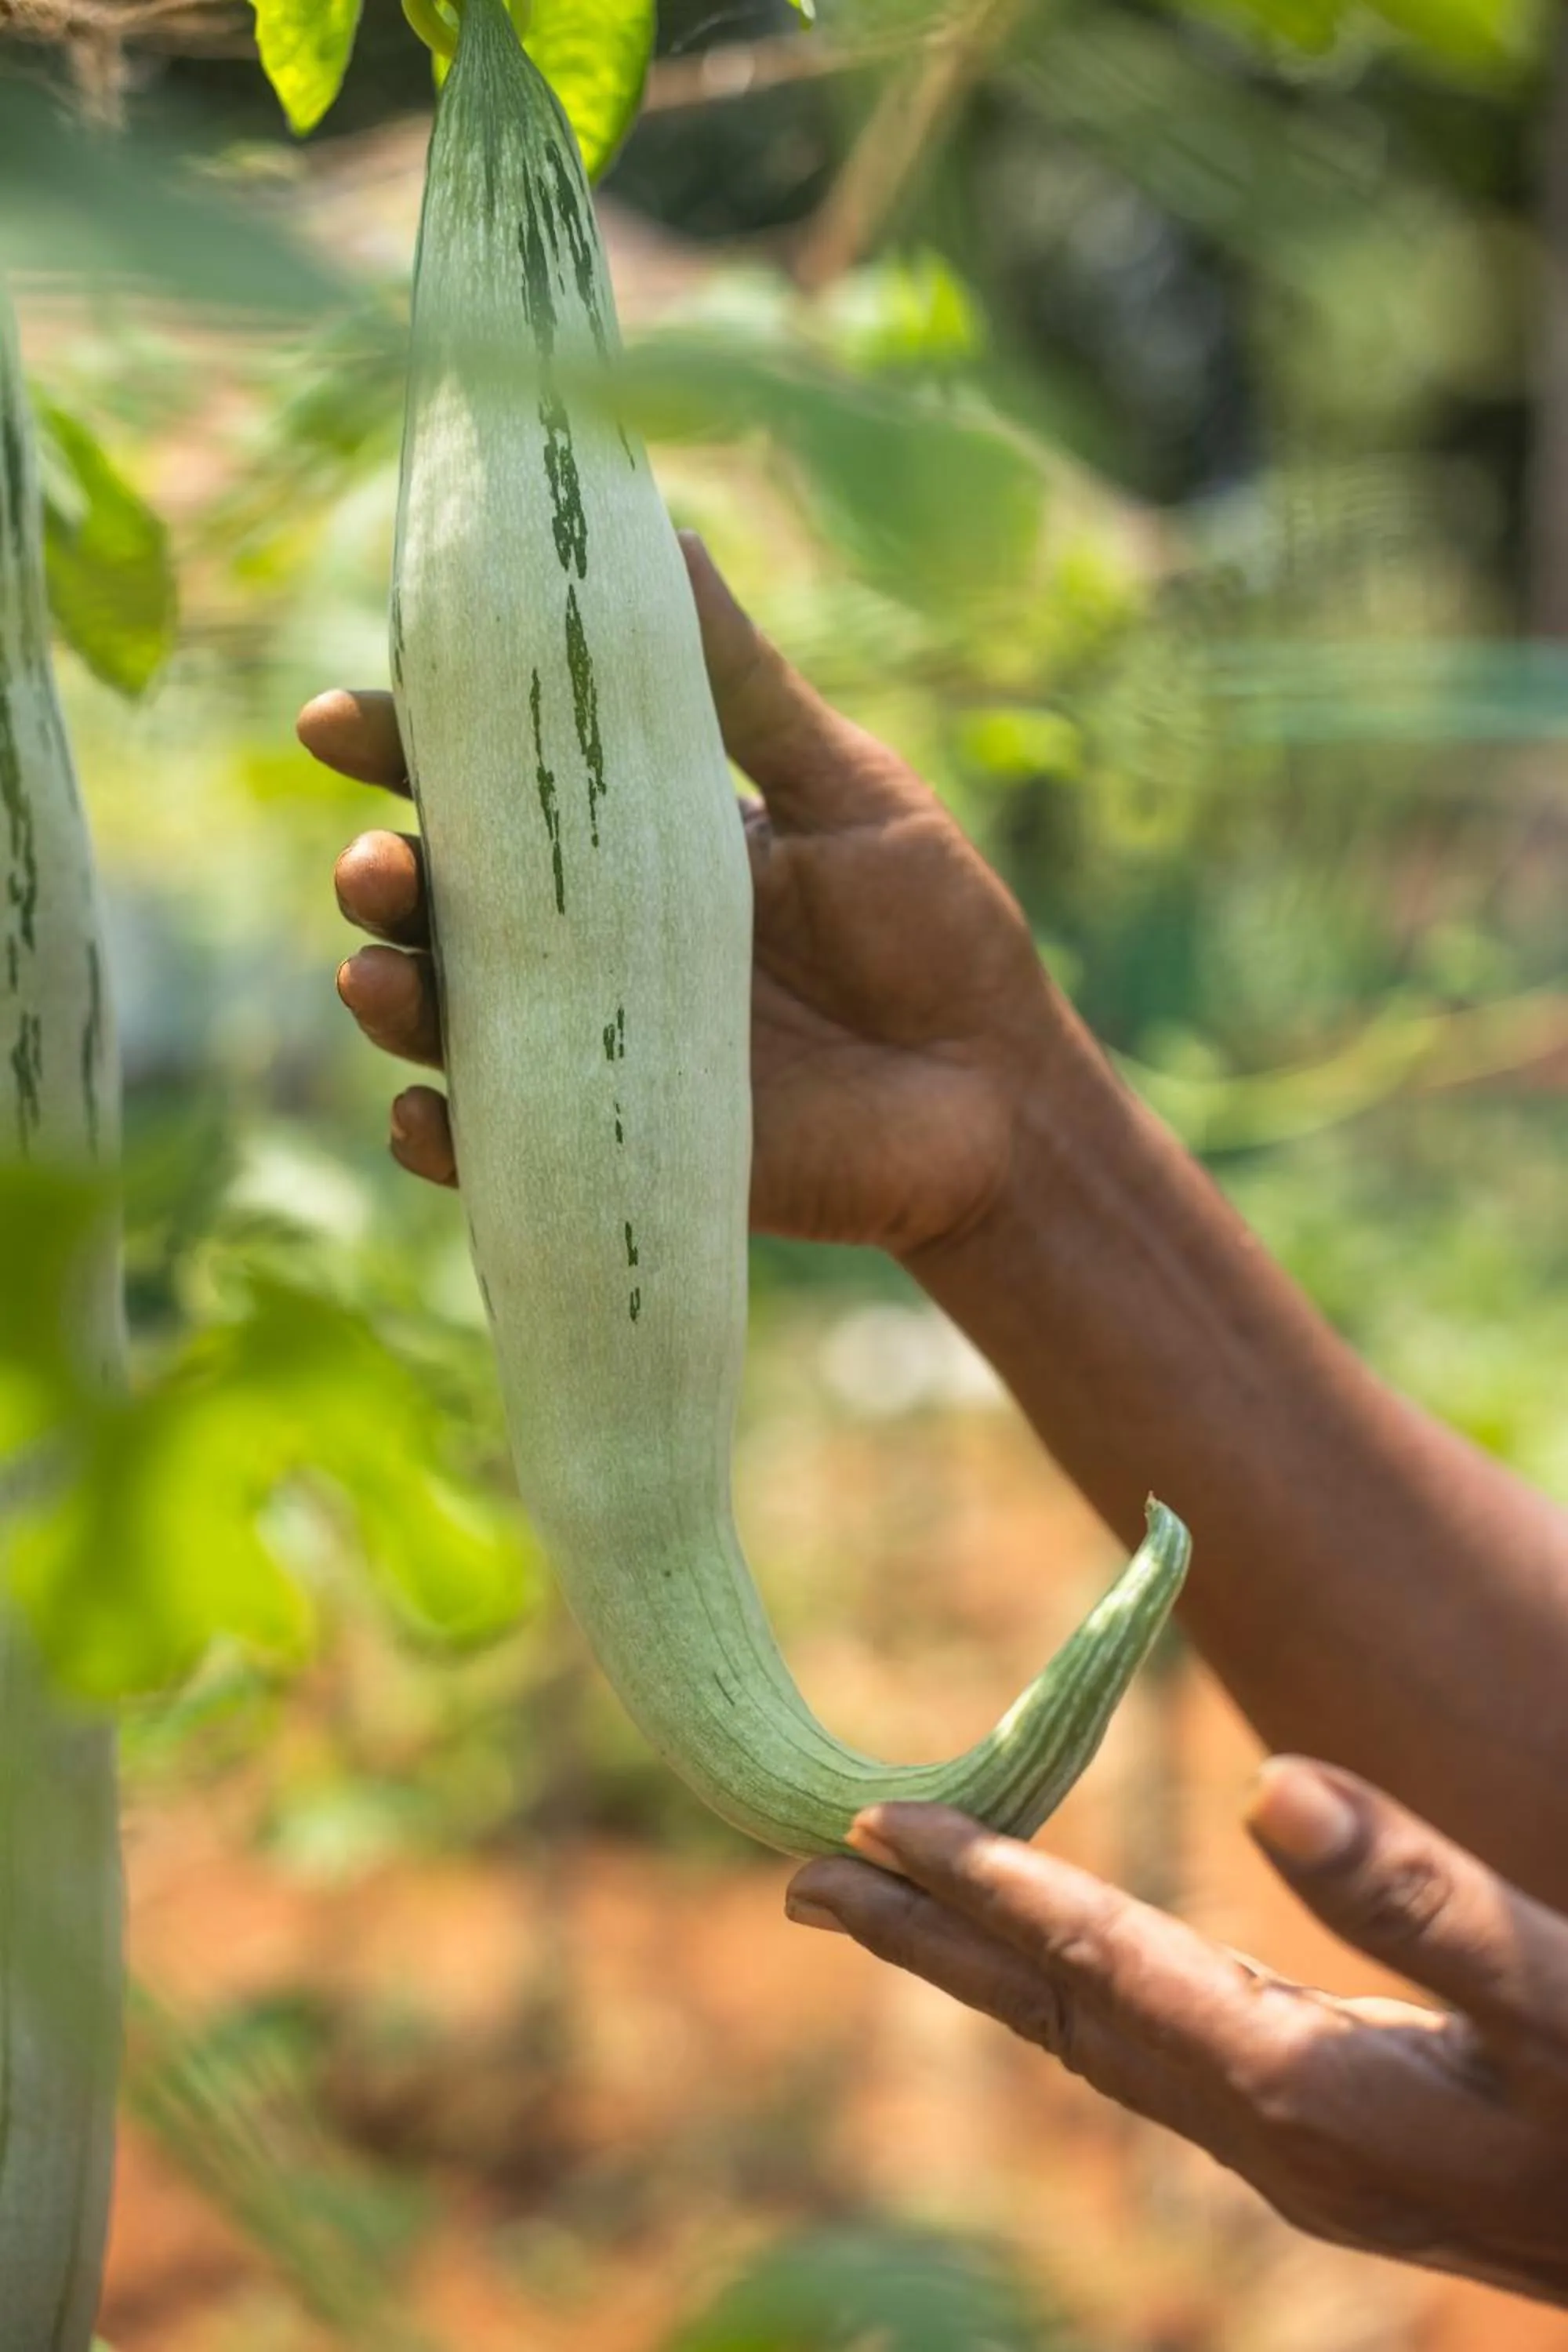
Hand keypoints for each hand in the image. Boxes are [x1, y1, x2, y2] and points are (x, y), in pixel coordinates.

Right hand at [299, 534, 1053, 1257]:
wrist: (998, 1093)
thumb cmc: (932, 929)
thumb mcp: (843, 789)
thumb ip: (744, 685)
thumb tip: (661, 531)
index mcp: (626, 843)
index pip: (484, 783)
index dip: (399, 750)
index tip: (340, 722)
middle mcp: (586, 945)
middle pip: (440, 904)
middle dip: (382, 881)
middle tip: (377, 869)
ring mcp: (592, 1050)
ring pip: (448, 1021)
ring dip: (390, 1000)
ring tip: (377, 981)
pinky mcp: (614, 1149)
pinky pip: (497, 1149)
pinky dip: (445, 1141)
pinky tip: (428, 1119)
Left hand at [784, 1760, 1567, 2303]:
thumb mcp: (1556, 1990)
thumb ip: (1417, 1898)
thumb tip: (1265, 1787)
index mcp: (1304, 2090)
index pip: (1100, 1967)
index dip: (987, 1884)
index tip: (871, 1824)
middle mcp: (1271, 2136)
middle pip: (1060, 2018)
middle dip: (930, 1942)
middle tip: (804, 1876)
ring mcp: (1295, 2158)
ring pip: (1100, 2044)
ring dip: (991, 1969)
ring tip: (898, 1904)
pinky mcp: (1329, 2149)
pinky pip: (1156, 2058)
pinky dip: (1080, 1996)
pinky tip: (1071, 1971)